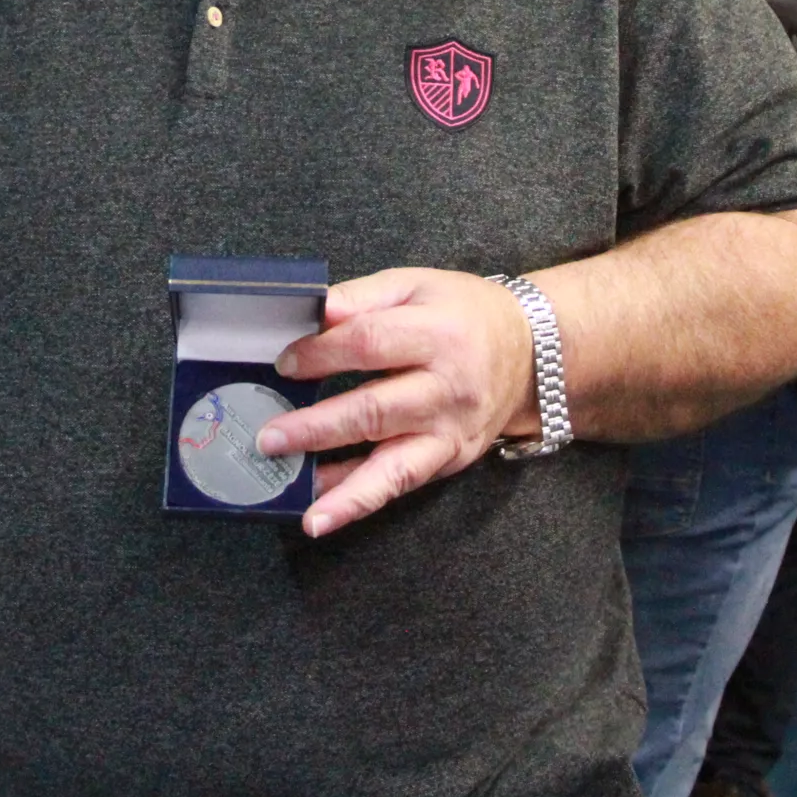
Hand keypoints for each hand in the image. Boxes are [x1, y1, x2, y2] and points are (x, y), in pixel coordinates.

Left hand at [257, 267, 536, 539]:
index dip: (321, 354)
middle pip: (375, 411)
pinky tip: (325, 510)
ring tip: (305, 507)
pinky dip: (362, 499)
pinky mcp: (451, 459)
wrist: (528, 352)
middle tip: (269, 439)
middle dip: (318, 428)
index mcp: (437, 334)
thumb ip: (361, 297)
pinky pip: (401, 483)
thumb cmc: (462, 313)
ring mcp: (450, 431)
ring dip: (344, 489)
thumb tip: (313, 311)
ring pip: (394, 465)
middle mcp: (447, 388)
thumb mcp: (415, 285)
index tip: (285, 363)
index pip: (369, 344)